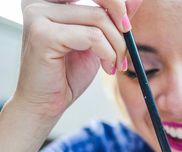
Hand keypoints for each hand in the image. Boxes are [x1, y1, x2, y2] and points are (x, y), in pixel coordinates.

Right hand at [16, 0, 141, 117]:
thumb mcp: (95, 42)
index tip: (127, 24)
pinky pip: (93, 37)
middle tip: (128, 34)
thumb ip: (110, 20)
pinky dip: (108, 54)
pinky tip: (107, 69)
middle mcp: (40, 1)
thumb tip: (135, 0)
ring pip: (99, 18)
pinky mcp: (43, 34)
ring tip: (116, 64)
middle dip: (120, 15)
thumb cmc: (68, 74)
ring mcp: (38, 14)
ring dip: (117, 45)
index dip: (115, 3)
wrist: (46, 103)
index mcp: (52, 0)